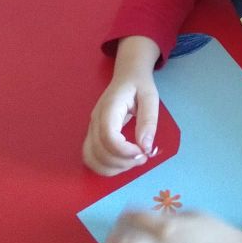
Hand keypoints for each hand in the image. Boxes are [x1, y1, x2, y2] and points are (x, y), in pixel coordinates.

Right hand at [82, 38, 160, 175]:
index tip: (143, 152)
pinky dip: (106, 166)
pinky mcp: (92, 135)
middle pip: (99, 152)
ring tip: (132, 160)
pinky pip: (92, 157)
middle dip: (123, 162)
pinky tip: (123, 162)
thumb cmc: (139, 84)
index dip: (125, 151)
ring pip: (91, 159)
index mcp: (110, 108)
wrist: (127, 74)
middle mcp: (95, 120)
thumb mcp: (150, 97)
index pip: (108, 137)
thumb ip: (148, 121)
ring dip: (113, 167)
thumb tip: (146, 147)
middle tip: (143, 156)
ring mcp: (91, 128)